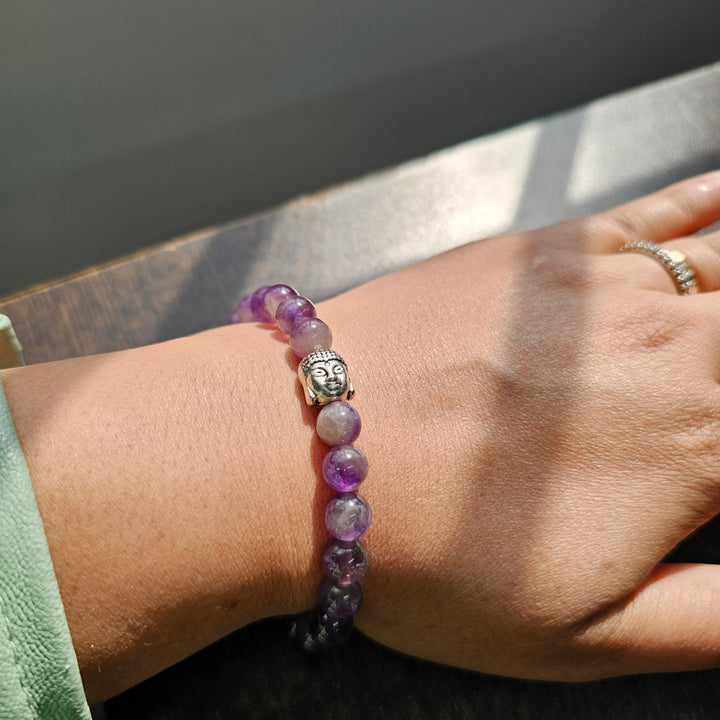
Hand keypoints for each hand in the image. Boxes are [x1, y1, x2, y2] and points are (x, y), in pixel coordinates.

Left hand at [321, 172, 719, 679]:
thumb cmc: (428, 555)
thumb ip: (709, 619)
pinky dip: (710, 201)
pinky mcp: (548, 251)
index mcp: (695, 449)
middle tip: (711, 408)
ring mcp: (607, 291)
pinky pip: (659, 213)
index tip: (714, 474)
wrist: (305, 451)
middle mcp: (671, 352)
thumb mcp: (581, 636)